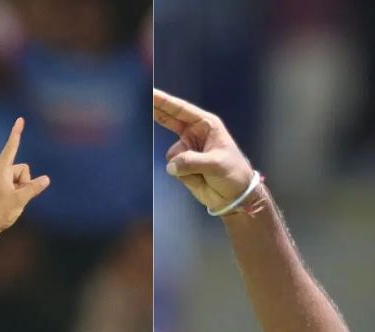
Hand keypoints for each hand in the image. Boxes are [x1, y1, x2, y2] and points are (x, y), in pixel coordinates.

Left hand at [0, 118, 49, 238]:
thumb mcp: (20, 200)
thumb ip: (34, 188)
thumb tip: (46, 179)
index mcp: (0, 170)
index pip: (11, 147)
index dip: (17, 133)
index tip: (20, 119)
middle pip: (21, 169)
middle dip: (25, 182)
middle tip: (16, 198)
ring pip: (18, 180)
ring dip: (21, 190)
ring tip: (11, 204)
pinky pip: (13, 187)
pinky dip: (16, 194)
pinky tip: (8, 207)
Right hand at [153, 88, 255, 211]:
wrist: (235, 197)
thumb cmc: (233, 173)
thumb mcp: (216, 164)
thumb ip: (192, 162)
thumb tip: (171, 166)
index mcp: (205, 125)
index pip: (181, 110)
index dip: (164, 101)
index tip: (150, 92)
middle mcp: (194, 134)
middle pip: (169, 120)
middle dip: (156, 112)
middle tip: (139, 99)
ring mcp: (187, 150)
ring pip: (172, 155)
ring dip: (183, 165)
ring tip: (203, 174)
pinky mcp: (182, 166)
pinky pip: (173, 168)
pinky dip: (182, 175)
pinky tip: (198, 179)